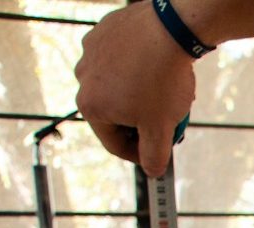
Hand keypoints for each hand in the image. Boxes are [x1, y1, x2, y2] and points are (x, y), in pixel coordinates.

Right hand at [75, 3, 197, 176]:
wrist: (169, 30)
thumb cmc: (162, 82)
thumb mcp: (161, 128)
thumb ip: (154, 156)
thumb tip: (152, 171)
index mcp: (91, 107)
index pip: (114, 143)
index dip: (140, 154)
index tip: (159, 153)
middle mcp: (83, 79)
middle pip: (115, 114)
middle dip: (143, 121)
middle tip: (168, 121)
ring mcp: (91, 52)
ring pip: (119, 85)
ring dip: (140, 94)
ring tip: (167, 92)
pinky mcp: (104, 32)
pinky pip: (122, 59)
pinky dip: (138, 67)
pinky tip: (158, 66)